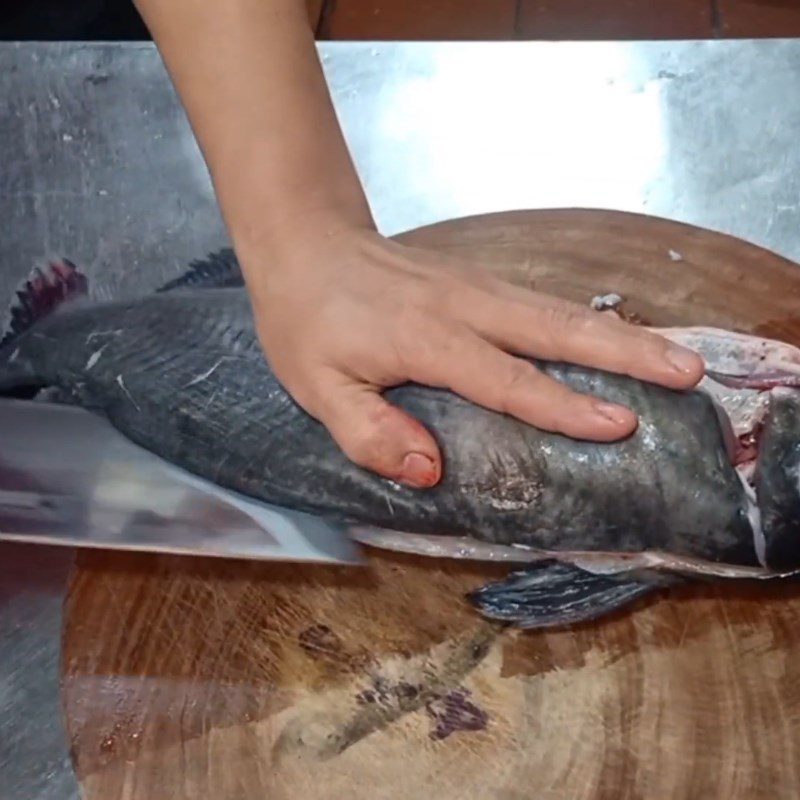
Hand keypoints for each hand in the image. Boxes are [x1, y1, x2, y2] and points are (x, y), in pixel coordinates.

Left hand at [241, 222, 704, 488]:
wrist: (307, 242)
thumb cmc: (307, 318)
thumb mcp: (316, 387)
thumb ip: (368, 431)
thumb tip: (429, 471)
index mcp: (426, 338)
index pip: (505, 380)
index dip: (561, 406)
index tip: (618, 424)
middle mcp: (464, 306)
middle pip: (556, 330)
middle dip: (626, 352)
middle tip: (686, 372)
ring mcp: (477, 286)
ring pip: (560, 312)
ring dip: (621, 334)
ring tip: (675, 357)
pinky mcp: (480, 281)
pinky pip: (544, 305)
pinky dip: (589, 323)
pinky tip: (617, 340)